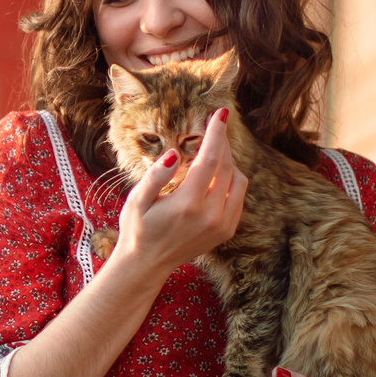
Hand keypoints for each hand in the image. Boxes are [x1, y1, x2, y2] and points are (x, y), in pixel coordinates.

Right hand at [114, 108, 246, 280]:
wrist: (147, 263)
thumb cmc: (137, 228)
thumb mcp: (137, 200)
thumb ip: (155, 176)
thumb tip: (173, 153)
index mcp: (188, 204)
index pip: (210, 159)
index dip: (216, 133)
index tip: (219, 114)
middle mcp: (210, 215)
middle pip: (227, 167)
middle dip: (223, 142)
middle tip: (216, 125)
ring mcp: (222, 225)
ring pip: (238, 181)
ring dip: (228, 162)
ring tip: (212, 153)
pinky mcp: (227, 231)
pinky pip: (238, 197)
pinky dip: (231, 181)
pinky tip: (215, 176)